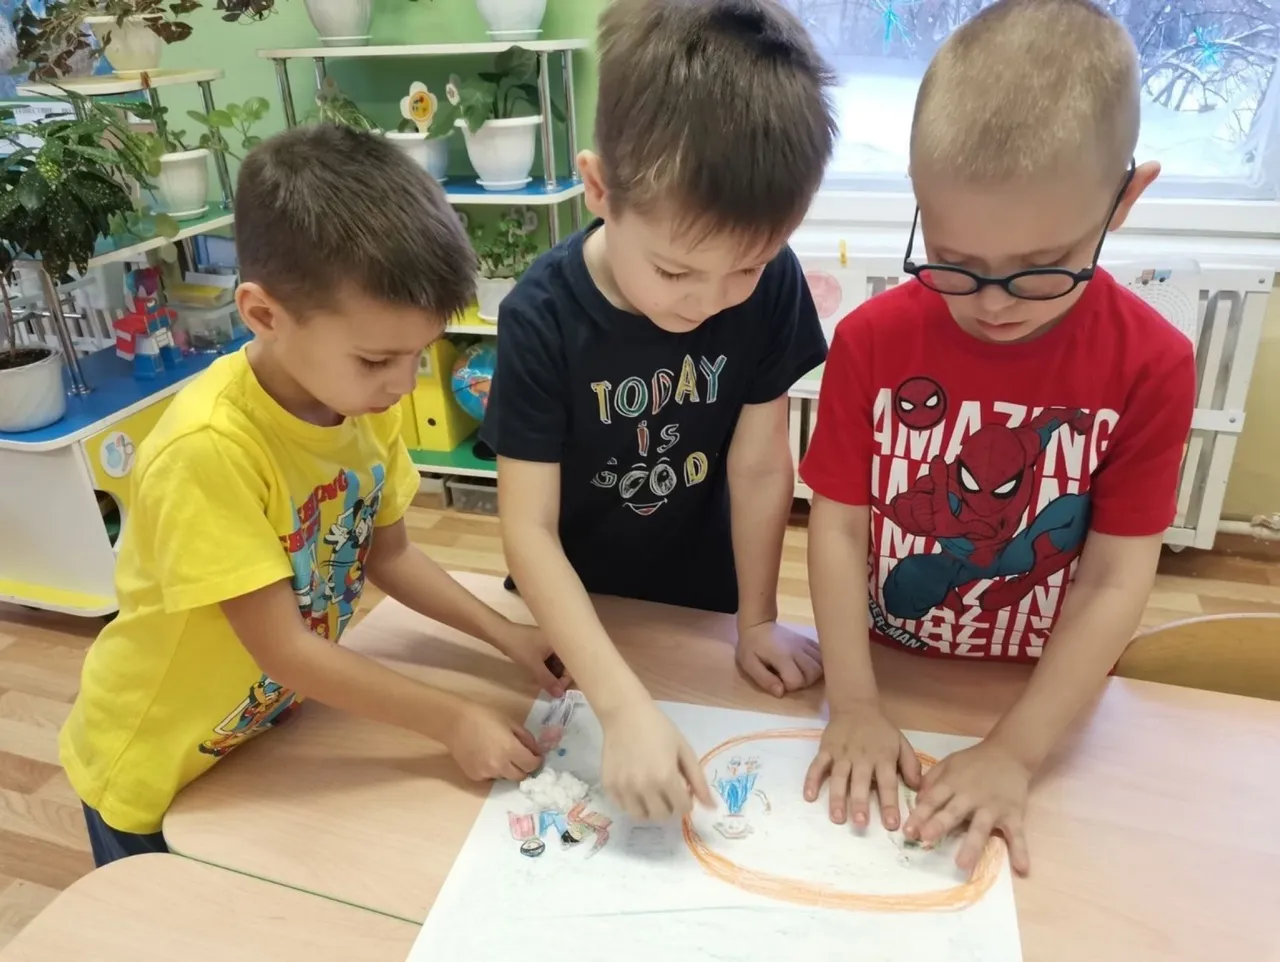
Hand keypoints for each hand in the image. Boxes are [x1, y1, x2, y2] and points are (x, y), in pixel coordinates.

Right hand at [443, 702, 542, 781]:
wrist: (455, 722)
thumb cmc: (485, 717)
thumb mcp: (511, 722)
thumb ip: (526, 738)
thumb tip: (536, 751)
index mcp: (510, 750)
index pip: (531, 766)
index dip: (536, 761)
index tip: (536, 756)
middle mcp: (500, 766)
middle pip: (520, 776)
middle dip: (524, 768)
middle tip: (520, 757)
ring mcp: (486, 773)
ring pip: (505, 777)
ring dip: (508, 769)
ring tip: (500, 754)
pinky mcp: (475, 776)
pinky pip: (490, 777)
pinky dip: (493, 770)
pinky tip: (486, 757)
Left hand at [491, 621, 571, 696]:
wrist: (501, 633)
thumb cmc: (519, 646)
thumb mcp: (534, 665)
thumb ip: (547, 680)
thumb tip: (560, 695)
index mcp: (560, 641)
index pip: (571, 663)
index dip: (566, 678)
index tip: (558, 690)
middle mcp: (557, 640)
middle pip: (565, 662)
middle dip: (559, 677)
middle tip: (552, 689)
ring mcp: (549, 642)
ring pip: (556, 661)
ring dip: (553, 673)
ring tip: (547, 683)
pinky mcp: (541, 644)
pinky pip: (549, 658)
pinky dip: (547, 667)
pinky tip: (542, 675)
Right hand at [601, 701, 712, 820]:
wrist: (625, 714)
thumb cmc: (659, 728)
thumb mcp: (684, 750)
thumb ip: (698, 780)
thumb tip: (712, 807)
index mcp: (666, 777)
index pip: (683, 808)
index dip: (686, 800)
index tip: (682, 788)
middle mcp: (644, 787)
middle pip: (662, 815)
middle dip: (669, 805)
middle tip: (666, 789)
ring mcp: (624, 788)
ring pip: (641, 816)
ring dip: (649, 808)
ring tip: (650, 791)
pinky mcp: (609, 786)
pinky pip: (622, 807)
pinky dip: (631, 802)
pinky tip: (634, 786)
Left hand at [736, 621, 822, 696]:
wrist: (758, 625)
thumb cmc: (751, 647)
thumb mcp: (749, 665)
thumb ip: (764, 680)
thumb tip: (781, 693)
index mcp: (782, 656)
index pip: (797, 680)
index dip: (790, 687)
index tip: (780, 682)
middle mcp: (797, 650)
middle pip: (814, 673)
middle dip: (805, 682)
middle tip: (791, 679)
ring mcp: (804, 644)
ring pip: (821, 664)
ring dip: (813, 674)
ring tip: (800, 674)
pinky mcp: (808, 640)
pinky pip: (821, 653)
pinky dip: (819, 663)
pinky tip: (808, 665)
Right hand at [804, 701, 920, 828]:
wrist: (856, 707)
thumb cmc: (880, 731)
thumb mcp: (901, 743)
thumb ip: (911, 765)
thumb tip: (917, 789)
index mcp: (883, 757)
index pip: (887, 783)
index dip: (889, 804)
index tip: (892, 825)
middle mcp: (861, 757)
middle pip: (860, 782)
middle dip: (860, 804)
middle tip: (860, 824)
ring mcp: (841, 754)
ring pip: (838, 777)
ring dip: (837, 797)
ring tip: (837, 818)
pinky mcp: (825, 749)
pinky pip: (817, 766)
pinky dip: (811, 780)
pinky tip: (809, 796)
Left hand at [902, 739, 1031, 876]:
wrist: (1010, 753)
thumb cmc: (974, 762)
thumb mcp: (948, 764)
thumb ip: (931, 781)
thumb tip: (917, 802)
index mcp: (953, 783)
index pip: (933, 800)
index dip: (920, 815)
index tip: (907, 831)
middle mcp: (971, 796)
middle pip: (953, 812)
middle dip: (939, 825)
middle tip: (925, 839)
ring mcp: (993, 807)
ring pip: (981, 827)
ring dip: (972, 846)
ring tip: (962, 864)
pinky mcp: (1013, 814)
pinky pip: (1017, 835)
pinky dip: (1020, 851)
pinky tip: (1022, 869)